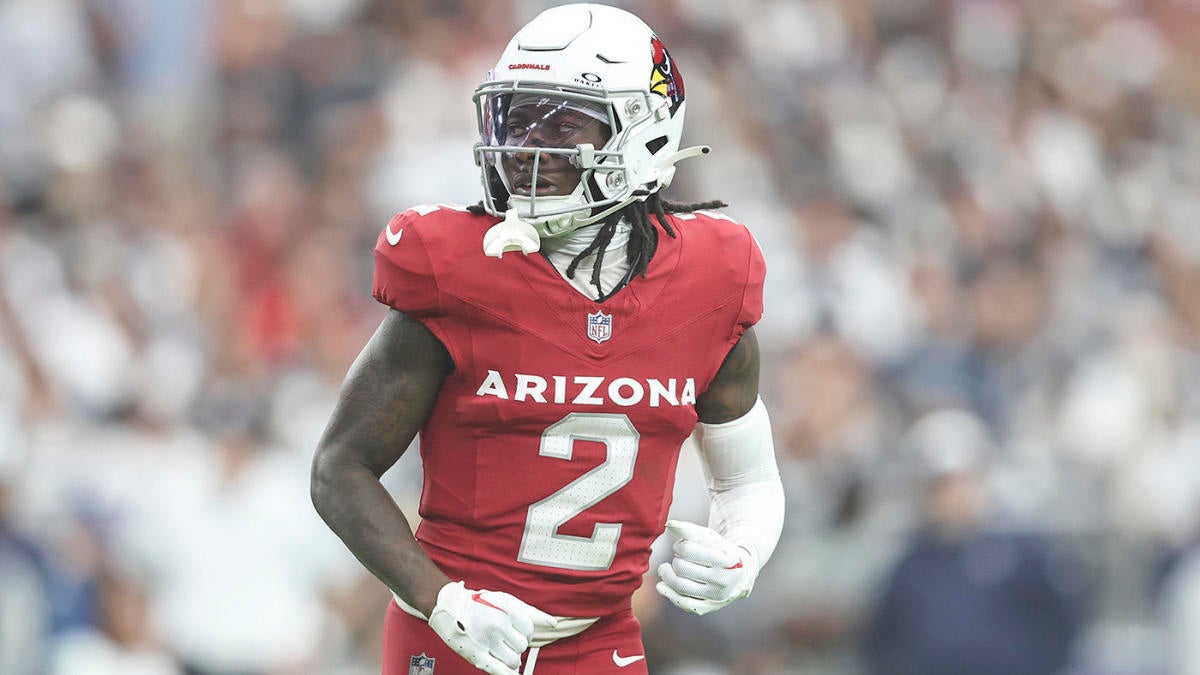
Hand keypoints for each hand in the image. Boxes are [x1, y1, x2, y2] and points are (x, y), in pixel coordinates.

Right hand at [427, 581, 558, 674]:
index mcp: (509, 612)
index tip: (514, 630)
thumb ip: (532, 613)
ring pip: (513, 661)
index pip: (529, 631)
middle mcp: (500, 627)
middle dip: (516, 645)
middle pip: (522, 647)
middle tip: (503, 639)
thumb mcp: (507, 601)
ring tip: (499, 649)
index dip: (523, 632)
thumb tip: (553, 623)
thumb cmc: (481, 603)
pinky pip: (498, 670)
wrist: (451, 605)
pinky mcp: (477, 655)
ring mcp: (488, 642)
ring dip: (510, 658)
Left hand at [655, 519, 756, 615]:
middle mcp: (723, 580)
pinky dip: (670, 595)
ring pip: (681, 587)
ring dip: (667, 576)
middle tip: (677, 557)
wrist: (741, 572)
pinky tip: (662, 586)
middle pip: (682, 569)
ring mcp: (717, 596)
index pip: (688, 551)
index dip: (679, 546)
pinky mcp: (710, 607)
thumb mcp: (709, 537)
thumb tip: (669, 524)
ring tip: (664, 569)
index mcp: (725, 559)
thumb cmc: (721, 550)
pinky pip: (685, 604)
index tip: (681, 546)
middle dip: (675, 560)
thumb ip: (689, 529)